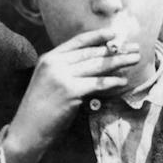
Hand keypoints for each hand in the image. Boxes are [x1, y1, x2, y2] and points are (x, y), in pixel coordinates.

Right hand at [3, 28, 139, 162]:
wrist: (28, 129)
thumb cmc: (40, 109)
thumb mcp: (48, 81)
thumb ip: (65, 69)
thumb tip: (94, 62)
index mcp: (49, 58)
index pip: (77, 42)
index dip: (97, 36)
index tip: (114, 34)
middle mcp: (54, 63)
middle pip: (91, 53)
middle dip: (115, 50)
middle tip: (134, 48)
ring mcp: (62, 76)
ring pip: (97, 66)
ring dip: (119, 62)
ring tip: (134, 59)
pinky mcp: (70, 91)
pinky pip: (97, 83)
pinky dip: (112, 82)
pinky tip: (123, 81)